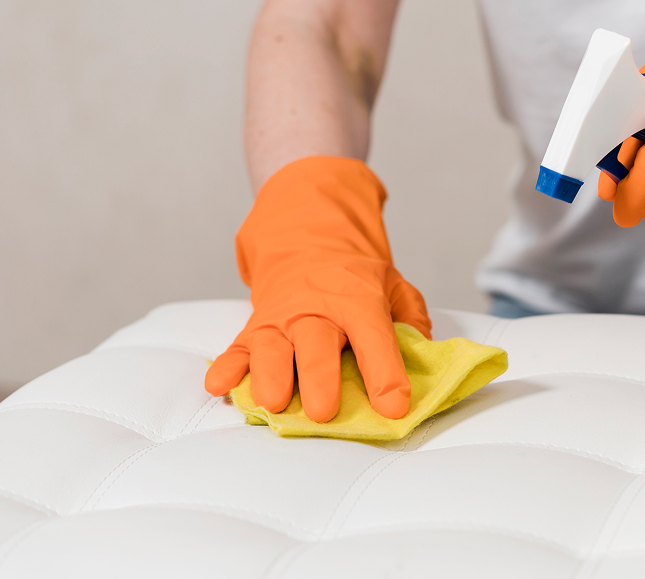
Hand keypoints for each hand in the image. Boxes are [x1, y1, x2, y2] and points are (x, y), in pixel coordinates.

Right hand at [205, 156, 430, 422]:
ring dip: (270, 375)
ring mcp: (281, 319)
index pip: (374, 337)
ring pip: (272, 348)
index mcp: (357, 300)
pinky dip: (226, 367)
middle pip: (316, 346)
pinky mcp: (255, 327)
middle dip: (319, 379)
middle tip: (323, 411)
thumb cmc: (353, 274)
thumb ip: (412, 319)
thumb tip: (425, 354)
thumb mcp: (393, 285)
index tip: (394, 406)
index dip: (386, 374)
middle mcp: (316, 310)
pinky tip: (219, 386)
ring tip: (273, 402)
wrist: (307, 234)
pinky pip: (237, 348)